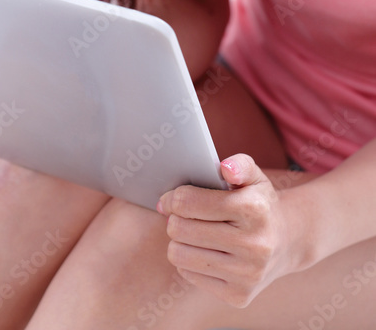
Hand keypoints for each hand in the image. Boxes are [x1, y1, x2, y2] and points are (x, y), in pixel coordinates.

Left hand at [155, 153, 300, 307]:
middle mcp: (253, 245)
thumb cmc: (260, 204)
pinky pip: (188, 274)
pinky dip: (189, 261)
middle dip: (174, 218)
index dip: (173, 197)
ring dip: (178, 241)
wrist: (287, 242)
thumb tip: (225, 167)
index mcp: (253, 209)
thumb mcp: (254, 177)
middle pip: (179, 229)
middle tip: (182, 215)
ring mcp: (246, 274)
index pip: (188, 203)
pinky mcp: (238, 295)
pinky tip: (205, 251)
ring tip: (191, 231)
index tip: (172, 198)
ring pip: (179, 254)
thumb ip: (239, 164)